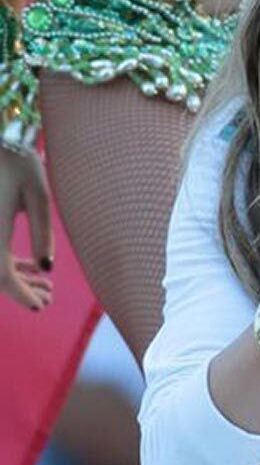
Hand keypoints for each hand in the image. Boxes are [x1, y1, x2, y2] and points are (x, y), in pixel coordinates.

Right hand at [0, 148, 53, 310]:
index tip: (41, 305)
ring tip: (46, 286)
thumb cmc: (15, 159)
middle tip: (49, 297)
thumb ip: (42, 232)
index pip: (1, 275)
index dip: (20, 293)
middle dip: (20, 289)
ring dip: (16, 277)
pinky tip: (32, 266)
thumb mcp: (37, 193)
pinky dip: (8, 261)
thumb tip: (47, 269)